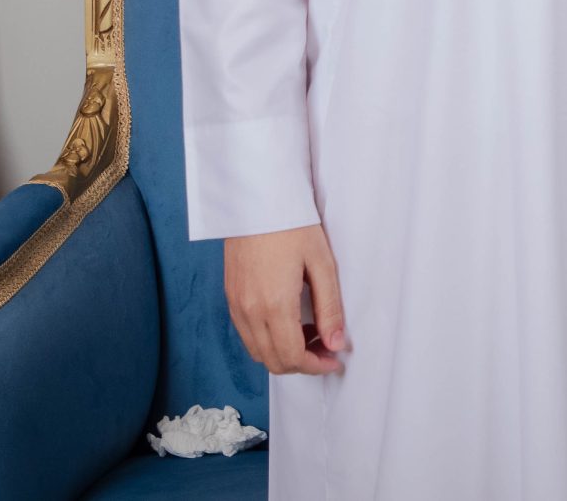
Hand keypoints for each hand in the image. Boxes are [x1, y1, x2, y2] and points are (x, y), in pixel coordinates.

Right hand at [224, 224, 348, 375]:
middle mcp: (250, 311)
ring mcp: (236, 305)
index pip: (292, 358)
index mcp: (275, 305)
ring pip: (258, 351)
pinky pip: (247, 335)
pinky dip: (268, 340)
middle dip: (302, 364)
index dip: (316, 366)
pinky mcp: (230, 297)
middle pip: (273, 361)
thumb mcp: (322, 264)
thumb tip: (336, 344)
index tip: (335, 360)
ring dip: (284, 353)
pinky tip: (289, 322)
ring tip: (311, 332)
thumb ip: (330, 309)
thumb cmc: (294, 226)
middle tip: (326, 347)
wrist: (258, 200)